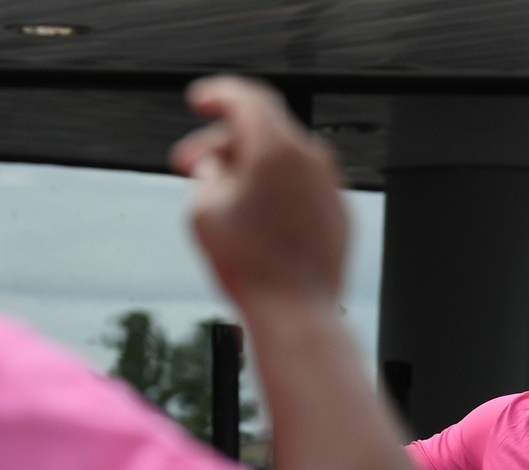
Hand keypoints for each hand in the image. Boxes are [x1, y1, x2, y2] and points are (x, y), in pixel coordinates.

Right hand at [171, 77, 346, 310]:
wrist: (297, 314)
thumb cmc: (251, 266)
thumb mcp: (204, 209)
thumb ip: (206, 171)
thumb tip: (215, 165)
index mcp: (277, 148)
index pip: (246, 99)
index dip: (217, 95)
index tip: (199, 101)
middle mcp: (312, 160)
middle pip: (263, 130)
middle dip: (222, 142)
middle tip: (190, 163)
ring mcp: (330, 187)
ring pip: (284, 160)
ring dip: (249, 167)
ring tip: (219, 194)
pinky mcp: (338, 214)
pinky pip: (302, 188)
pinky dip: (275, 190)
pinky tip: (252, 215)